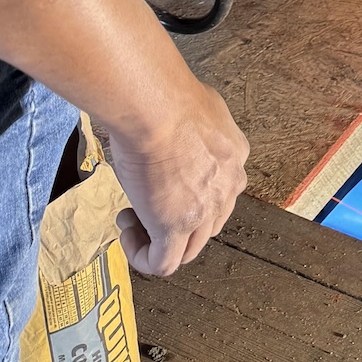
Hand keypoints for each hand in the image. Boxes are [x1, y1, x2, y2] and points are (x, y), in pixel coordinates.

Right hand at [105, 81, 248, 276]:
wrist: (155, 107)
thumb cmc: (164, 97)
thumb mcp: (194, 105)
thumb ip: (195, 123)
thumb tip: (177, 122)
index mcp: (234, 154)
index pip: (219, 189)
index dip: (187, 191)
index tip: (160, 177)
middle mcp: (228, 186)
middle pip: (207, 224)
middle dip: (173, 219)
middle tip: (143, 201)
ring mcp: (205, 210)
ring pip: (188, 249)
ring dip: (157, 240)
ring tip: (131, 218)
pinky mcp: (176, 227)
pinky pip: (164, 264)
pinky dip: (143, 257)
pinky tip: (127, 233)